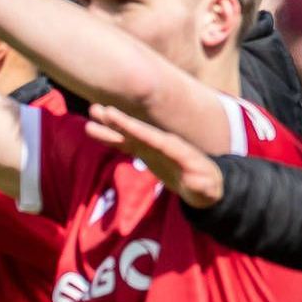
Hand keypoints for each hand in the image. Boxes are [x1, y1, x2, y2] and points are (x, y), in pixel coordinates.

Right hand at [87, 104, 225, 206]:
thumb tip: (197, 181)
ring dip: (112, 124)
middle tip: (101, 110)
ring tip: (92, 110)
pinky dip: (111, 136)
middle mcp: (164, 143)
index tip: (122, 122)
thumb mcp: (208, 191)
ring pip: (130, 133)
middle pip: (141, 130)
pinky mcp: (145, 151)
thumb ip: (203, 186)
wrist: (204, 186)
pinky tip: (94, 129)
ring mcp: (153, 146)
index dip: (138, 130)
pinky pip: (125, 143)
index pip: (156, 139)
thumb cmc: (207, 189)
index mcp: (178, 150)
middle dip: (122, 121)